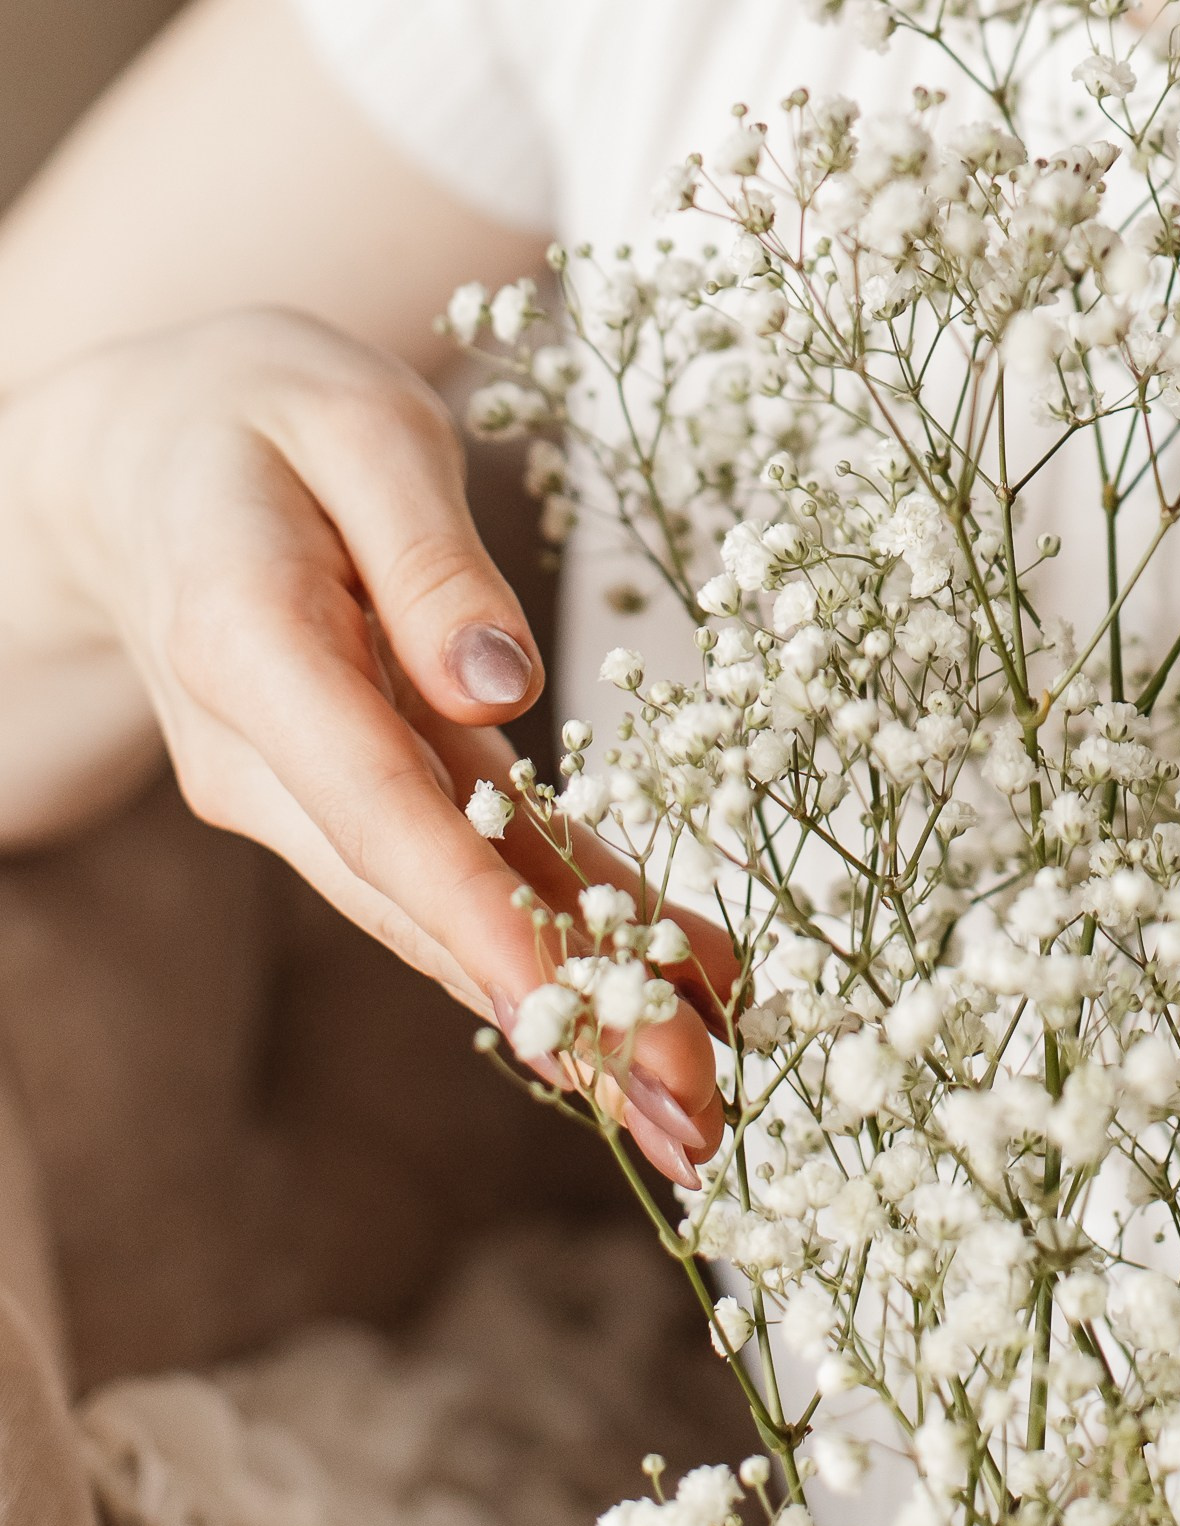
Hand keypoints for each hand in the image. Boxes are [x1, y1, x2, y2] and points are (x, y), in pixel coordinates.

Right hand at [0, 305, 726, 1181]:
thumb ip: (425, 553)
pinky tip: (669, 983)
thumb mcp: (355, 422)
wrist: (134, 453)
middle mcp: (263, 748)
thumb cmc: (258, 410)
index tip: (566, 1015)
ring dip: (570, 1000)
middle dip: (556, 1009)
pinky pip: (457, 862)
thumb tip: (500, 687)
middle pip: (417, 895)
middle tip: (691, 1115)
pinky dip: (558, 927)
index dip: (475, 916)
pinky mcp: (345, 784)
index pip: (374, 804)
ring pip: (441, 903)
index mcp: (250, 644)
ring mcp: (296, 784)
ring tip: (698, 1093)